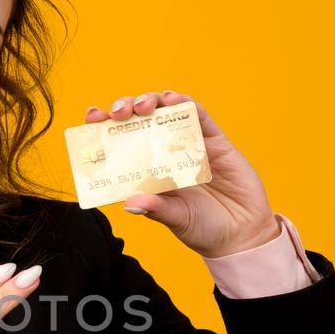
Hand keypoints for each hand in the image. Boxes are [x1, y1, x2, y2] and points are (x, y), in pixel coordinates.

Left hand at [86, 90, 280, 256]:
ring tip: (143, 106)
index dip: (105, 127)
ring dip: (151, 101)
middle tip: (118, 113)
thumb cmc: (204, 229)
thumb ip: (156, 209)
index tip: (91, 118)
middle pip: (140, 121)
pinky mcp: (215, 141)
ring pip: (166, 111)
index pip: (121, 143)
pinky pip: (199, 115)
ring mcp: (190, 144)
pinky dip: (185, 103)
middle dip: (126, 109)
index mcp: (148, 171)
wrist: (243, 234)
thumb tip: (129, 202)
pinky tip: (172, 99)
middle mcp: (165, 153)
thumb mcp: (176, 219)